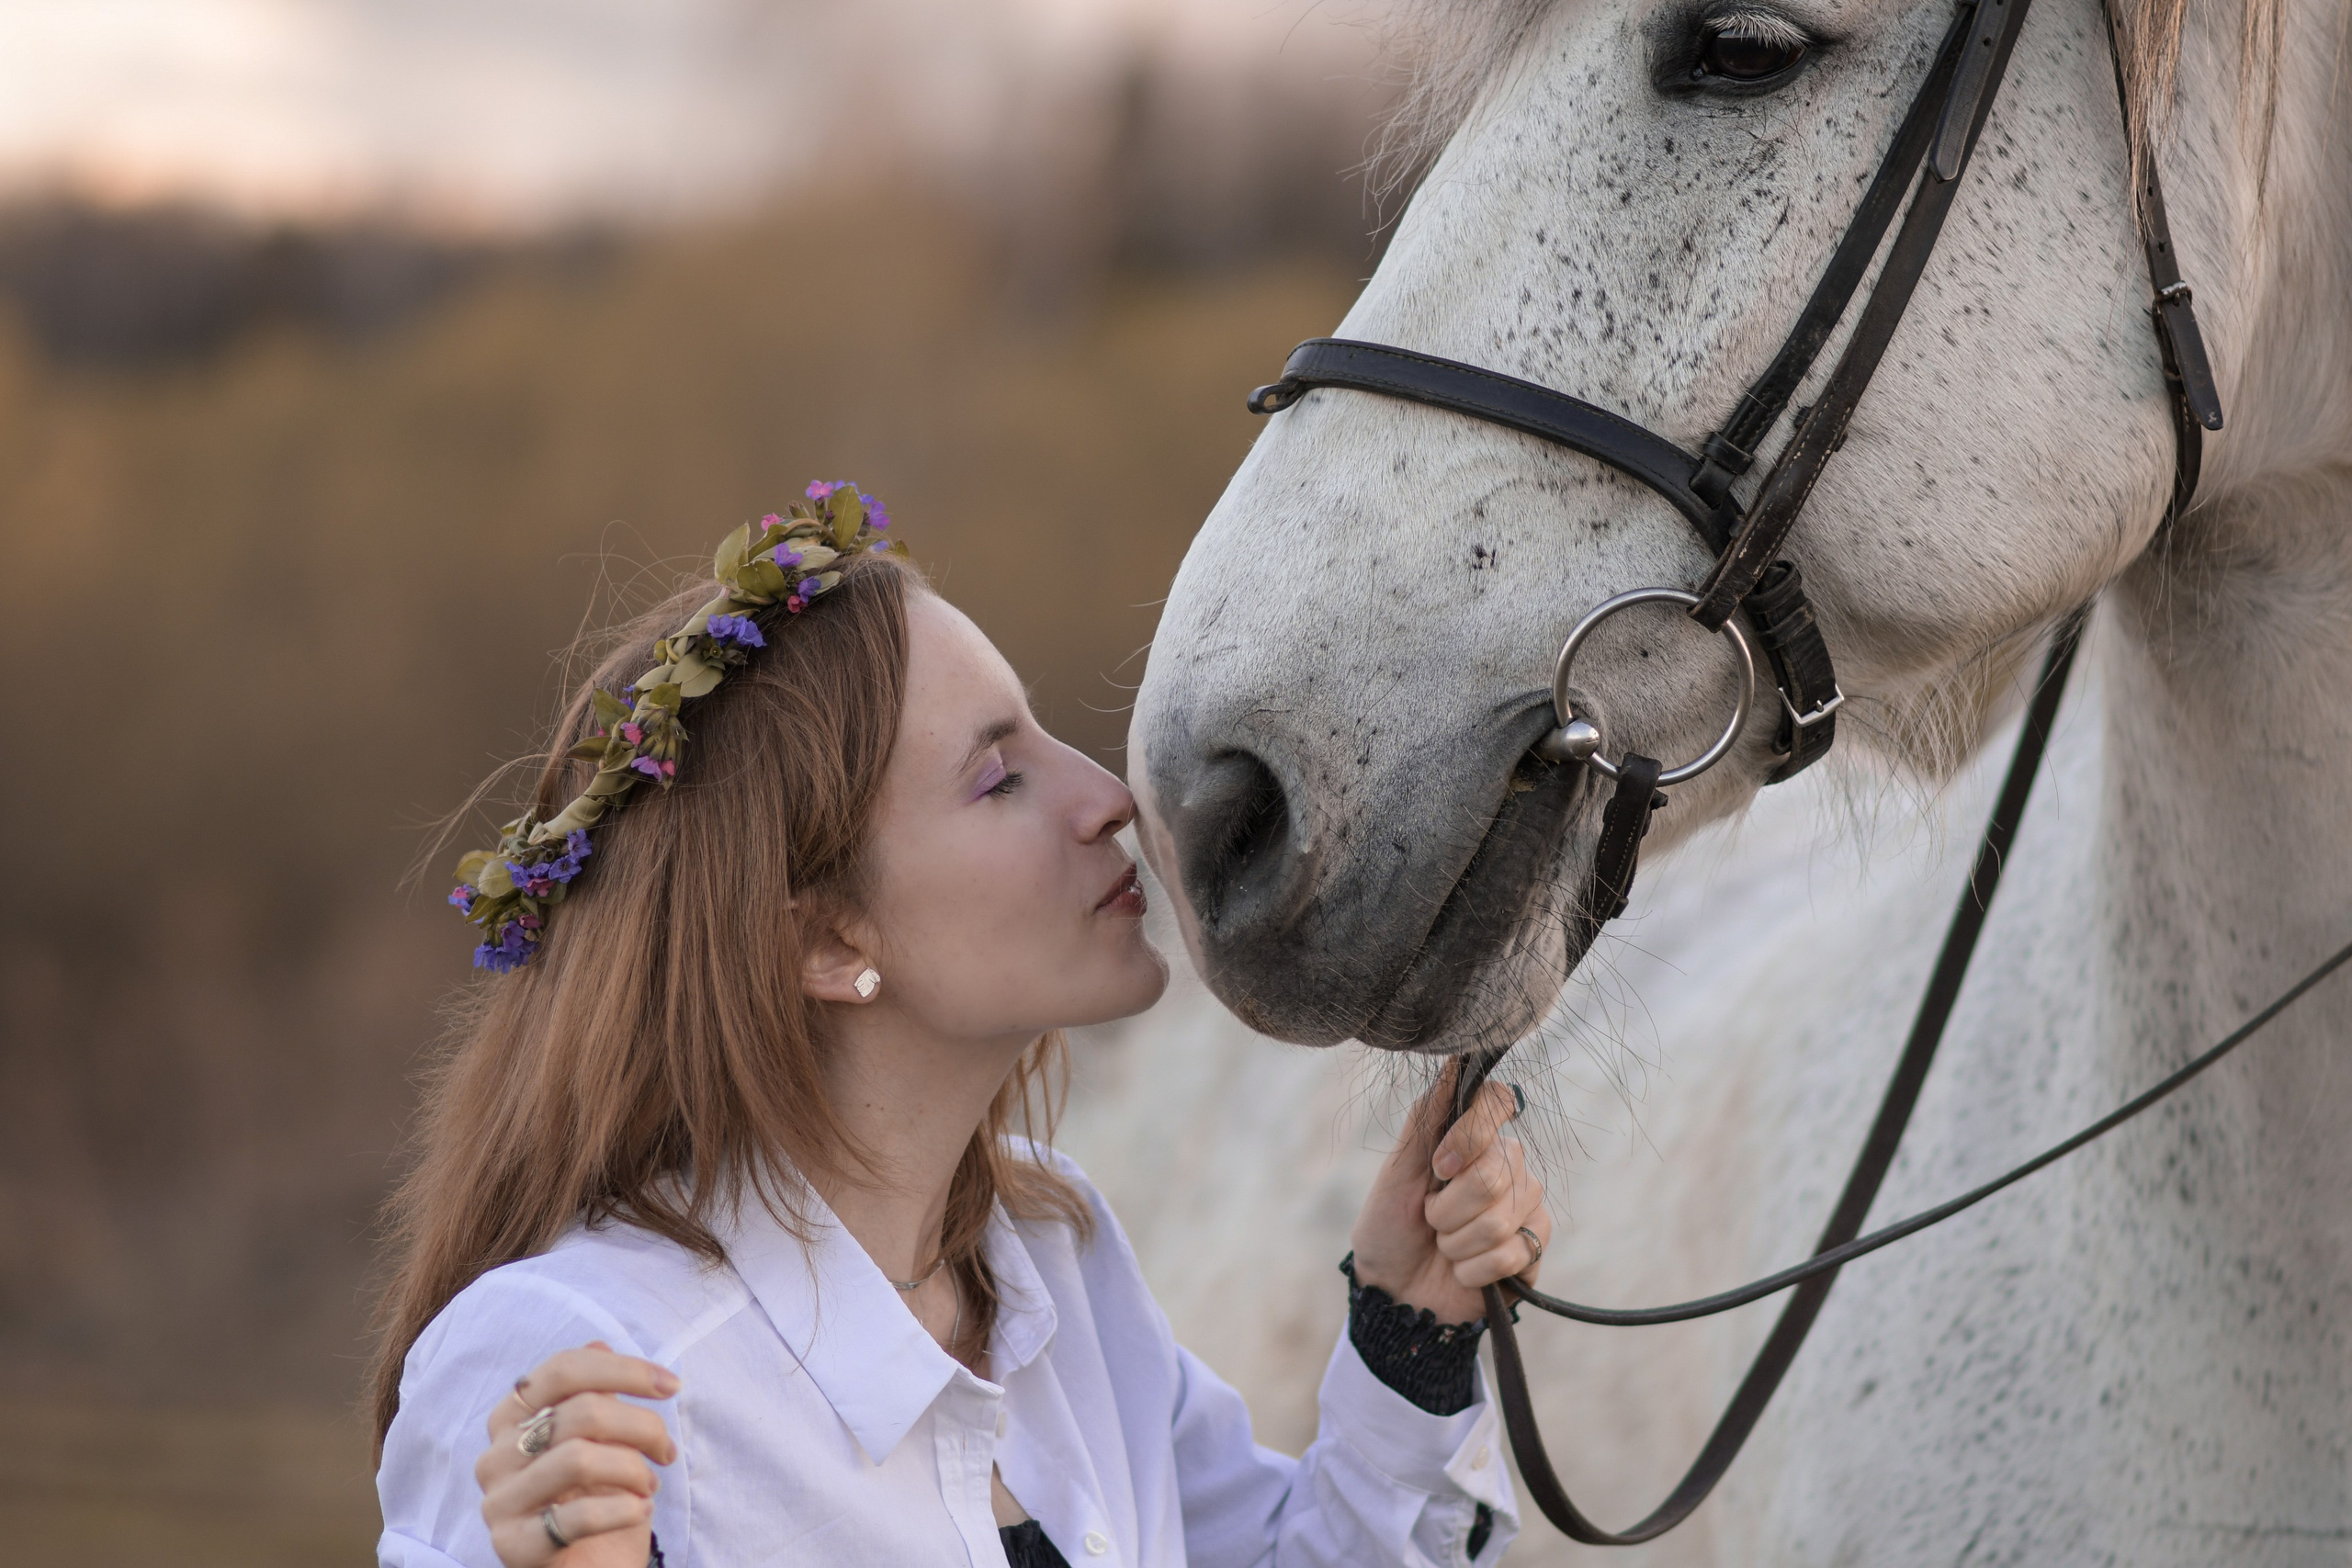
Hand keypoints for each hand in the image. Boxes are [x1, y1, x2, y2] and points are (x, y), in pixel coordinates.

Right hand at [476, 1341, 679, 1567]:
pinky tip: (642, 1511)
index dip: (624, 1369)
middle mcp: (495, 1456)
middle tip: (667, 1452)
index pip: (563, 1369)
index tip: (672, 1385)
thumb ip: (593, 1394)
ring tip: (649, 1486)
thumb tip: (599, 1342)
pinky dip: (622, 1509)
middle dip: (642, 1426)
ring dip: (632, 1469)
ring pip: (578, 1458)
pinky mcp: (512, 1546)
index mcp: (511, 1418)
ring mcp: (498, 1502)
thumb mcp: (603, 1441)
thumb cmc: (597, 1501)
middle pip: (581, 1411)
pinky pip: (575, 1516)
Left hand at [1349, 1071, 1551, 1322]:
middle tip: (1431, 1220)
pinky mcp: (1533, 1252)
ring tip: (1444, 1247)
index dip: (1470, 1136)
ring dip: (1455, 1243)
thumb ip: (1427, 1117)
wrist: (1392, 1293)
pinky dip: (1472, 1270)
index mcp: (1475, 1140)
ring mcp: (1525, 1209)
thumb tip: (1453, 1060)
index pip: (1498, 1102)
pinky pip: (1511, 1253)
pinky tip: (1463, 1272)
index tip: (1438, 1167)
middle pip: (1494, 1173)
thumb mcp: (1397, 1172)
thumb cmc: (1390, 1228)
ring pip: (1500, 1219)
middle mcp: (1508, 1167)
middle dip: (1446, 1209)